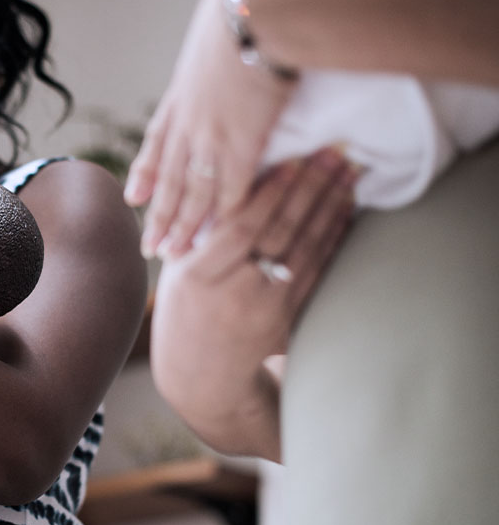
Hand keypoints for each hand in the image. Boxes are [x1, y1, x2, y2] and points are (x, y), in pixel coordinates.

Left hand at [126, 0, 296, 258]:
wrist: (256, 12)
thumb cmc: (242, 15)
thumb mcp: (211, 40)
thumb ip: (210, 65)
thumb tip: (218, 61)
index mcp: (179, 99)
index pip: (156, 145)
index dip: (144, 174)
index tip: (132, 198)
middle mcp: (188, 124)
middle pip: (169, 180)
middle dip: (158, 216)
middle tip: (149, 248)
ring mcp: (212, 136)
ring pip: (193, 193)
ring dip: (184, 226)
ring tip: (174, 253)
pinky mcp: (243, 143)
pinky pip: (230, 188)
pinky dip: (224, 213)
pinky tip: (218, 232)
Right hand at [150, 147, 355, 456]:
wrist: (199, 372)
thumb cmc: (183, 306)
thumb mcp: (177, 268)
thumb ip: (200, 230)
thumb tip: (232, 174)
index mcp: (198, 277)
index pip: (239, 228)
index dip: (268, 194)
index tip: (290, 159)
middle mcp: (234, 293)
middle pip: (279, 233)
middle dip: (309, 190)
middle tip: (332, 153)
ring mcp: (266, 309)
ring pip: (305, 249)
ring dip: (329, 206)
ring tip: (347, 172)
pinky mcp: (289, 319)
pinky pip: (317, 271)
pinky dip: (333, 237)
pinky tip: (345, 210)